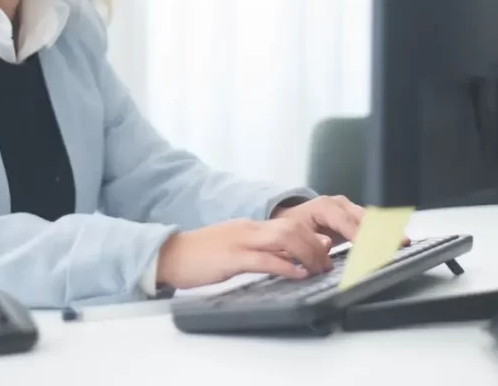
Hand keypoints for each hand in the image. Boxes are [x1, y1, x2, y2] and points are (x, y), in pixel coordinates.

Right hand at [155, 218, 333, 288]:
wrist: (170, 254)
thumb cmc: (201, 256)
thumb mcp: (237, 252)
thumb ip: (263, 253)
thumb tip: (292, 260)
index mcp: (250, 227)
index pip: (290, 223)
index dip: (312, 236)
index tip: (326, 250)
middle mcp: (249, 229)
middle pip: (293, 227)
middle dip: (315, 245)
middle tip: (327, 263)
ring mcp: (240, 241)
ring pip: (284, 237)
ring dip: (307, 253)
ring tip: (318, 269)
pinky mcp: (231, 257)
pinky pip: (264, 259)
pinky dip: (285, 266)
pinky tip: (297, 274)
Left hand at [272, 195, 410, 245]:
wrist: (292, 219)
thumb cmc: (294, 226)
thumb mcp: (296, 233)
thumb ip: (310, 240)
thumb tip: (328, 244)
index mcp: (324, 207)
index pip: (346, 221)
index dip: (360, 235)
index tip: (371, 247)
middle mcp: (340, 204)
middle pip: (364, 217)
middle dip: (380, 231)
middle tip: (396, 244)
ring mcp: (350, 209)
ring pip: (372, 219)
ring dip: (387, 231)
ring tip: (403, 242)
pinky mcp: (356, 217)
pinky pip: (373, 223)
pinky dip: (385, 232)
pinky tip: (397, 240)